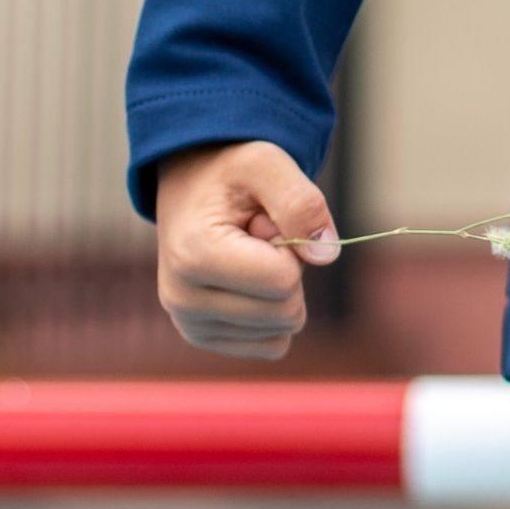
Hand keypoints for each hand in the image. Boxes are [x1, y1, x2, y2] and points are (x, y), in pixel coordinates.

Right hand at [154, 140, 340, 359]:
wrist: (192, 182)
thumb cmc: (231, 171)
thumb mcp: (268, 163)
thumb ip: (302, 203)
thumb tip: (327, 255)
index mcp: (195, 257)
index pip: (284, 281)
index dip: (294, 245)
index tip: (265, 219)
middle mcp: (183, 301)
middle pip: (286, 312)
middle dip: (290, 269)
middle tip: (259, 234)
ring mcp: (190, 325)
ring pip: (281, 332)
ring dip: (280, 289)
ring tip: (249, 251)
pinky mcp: (204, 337)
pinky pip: (270, 345)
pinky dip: (274, 312)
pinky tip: (247, 276)